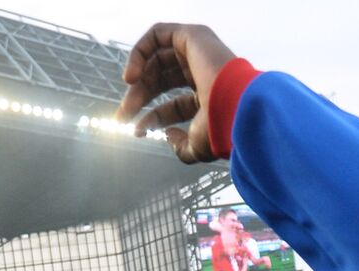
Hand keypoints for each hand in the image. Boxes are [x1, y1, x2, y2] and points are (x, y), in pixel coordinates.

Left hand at [116, 23, 238, 162]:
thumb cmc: (222, 129)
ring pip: (157, 58)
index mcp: (208, 96)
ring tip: (127, 92)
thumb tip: (168, 137)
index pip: (173, 105)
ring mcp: (199, 53)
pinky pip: (158, 35)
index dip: (152, 117)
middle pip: (161, 81)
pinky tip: (132, 76)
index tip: (136, 131)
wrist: (235, 109)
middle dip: (139, 97)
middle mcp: (204, 73)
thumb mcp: (198, 147)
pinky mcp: (192, 36)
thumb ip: (182, 147)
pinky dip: (140, 51)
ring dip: (138, 76)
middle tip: (123, 115)